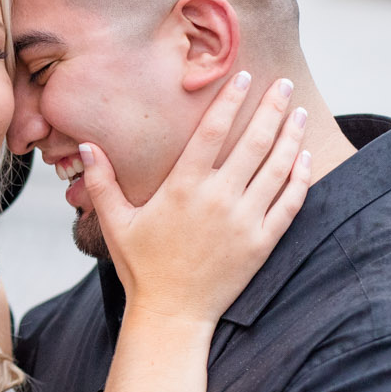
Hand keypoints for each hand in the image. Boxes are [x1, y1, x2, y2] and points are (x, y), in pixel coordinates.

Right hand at [81, 73, 310, 323]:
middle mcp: (217, 199)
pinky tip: (304, 158)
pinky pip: (290, 203)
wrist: (172, 315)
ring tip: (298, 112)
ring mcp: (244, 221)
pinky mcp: (262, 242)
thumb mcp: (115, 223)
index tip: (244, 77)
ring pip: (277, 168)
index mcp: (182, 188)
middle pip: (253, 142)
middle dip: (271, 108)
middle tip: (283, 84)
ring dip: (291, 136)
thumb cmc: (141, 267)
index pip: (212, 132)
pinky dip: (300, 177)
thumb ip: (102, 182)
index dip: (230, 101)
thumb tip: (86, 146)